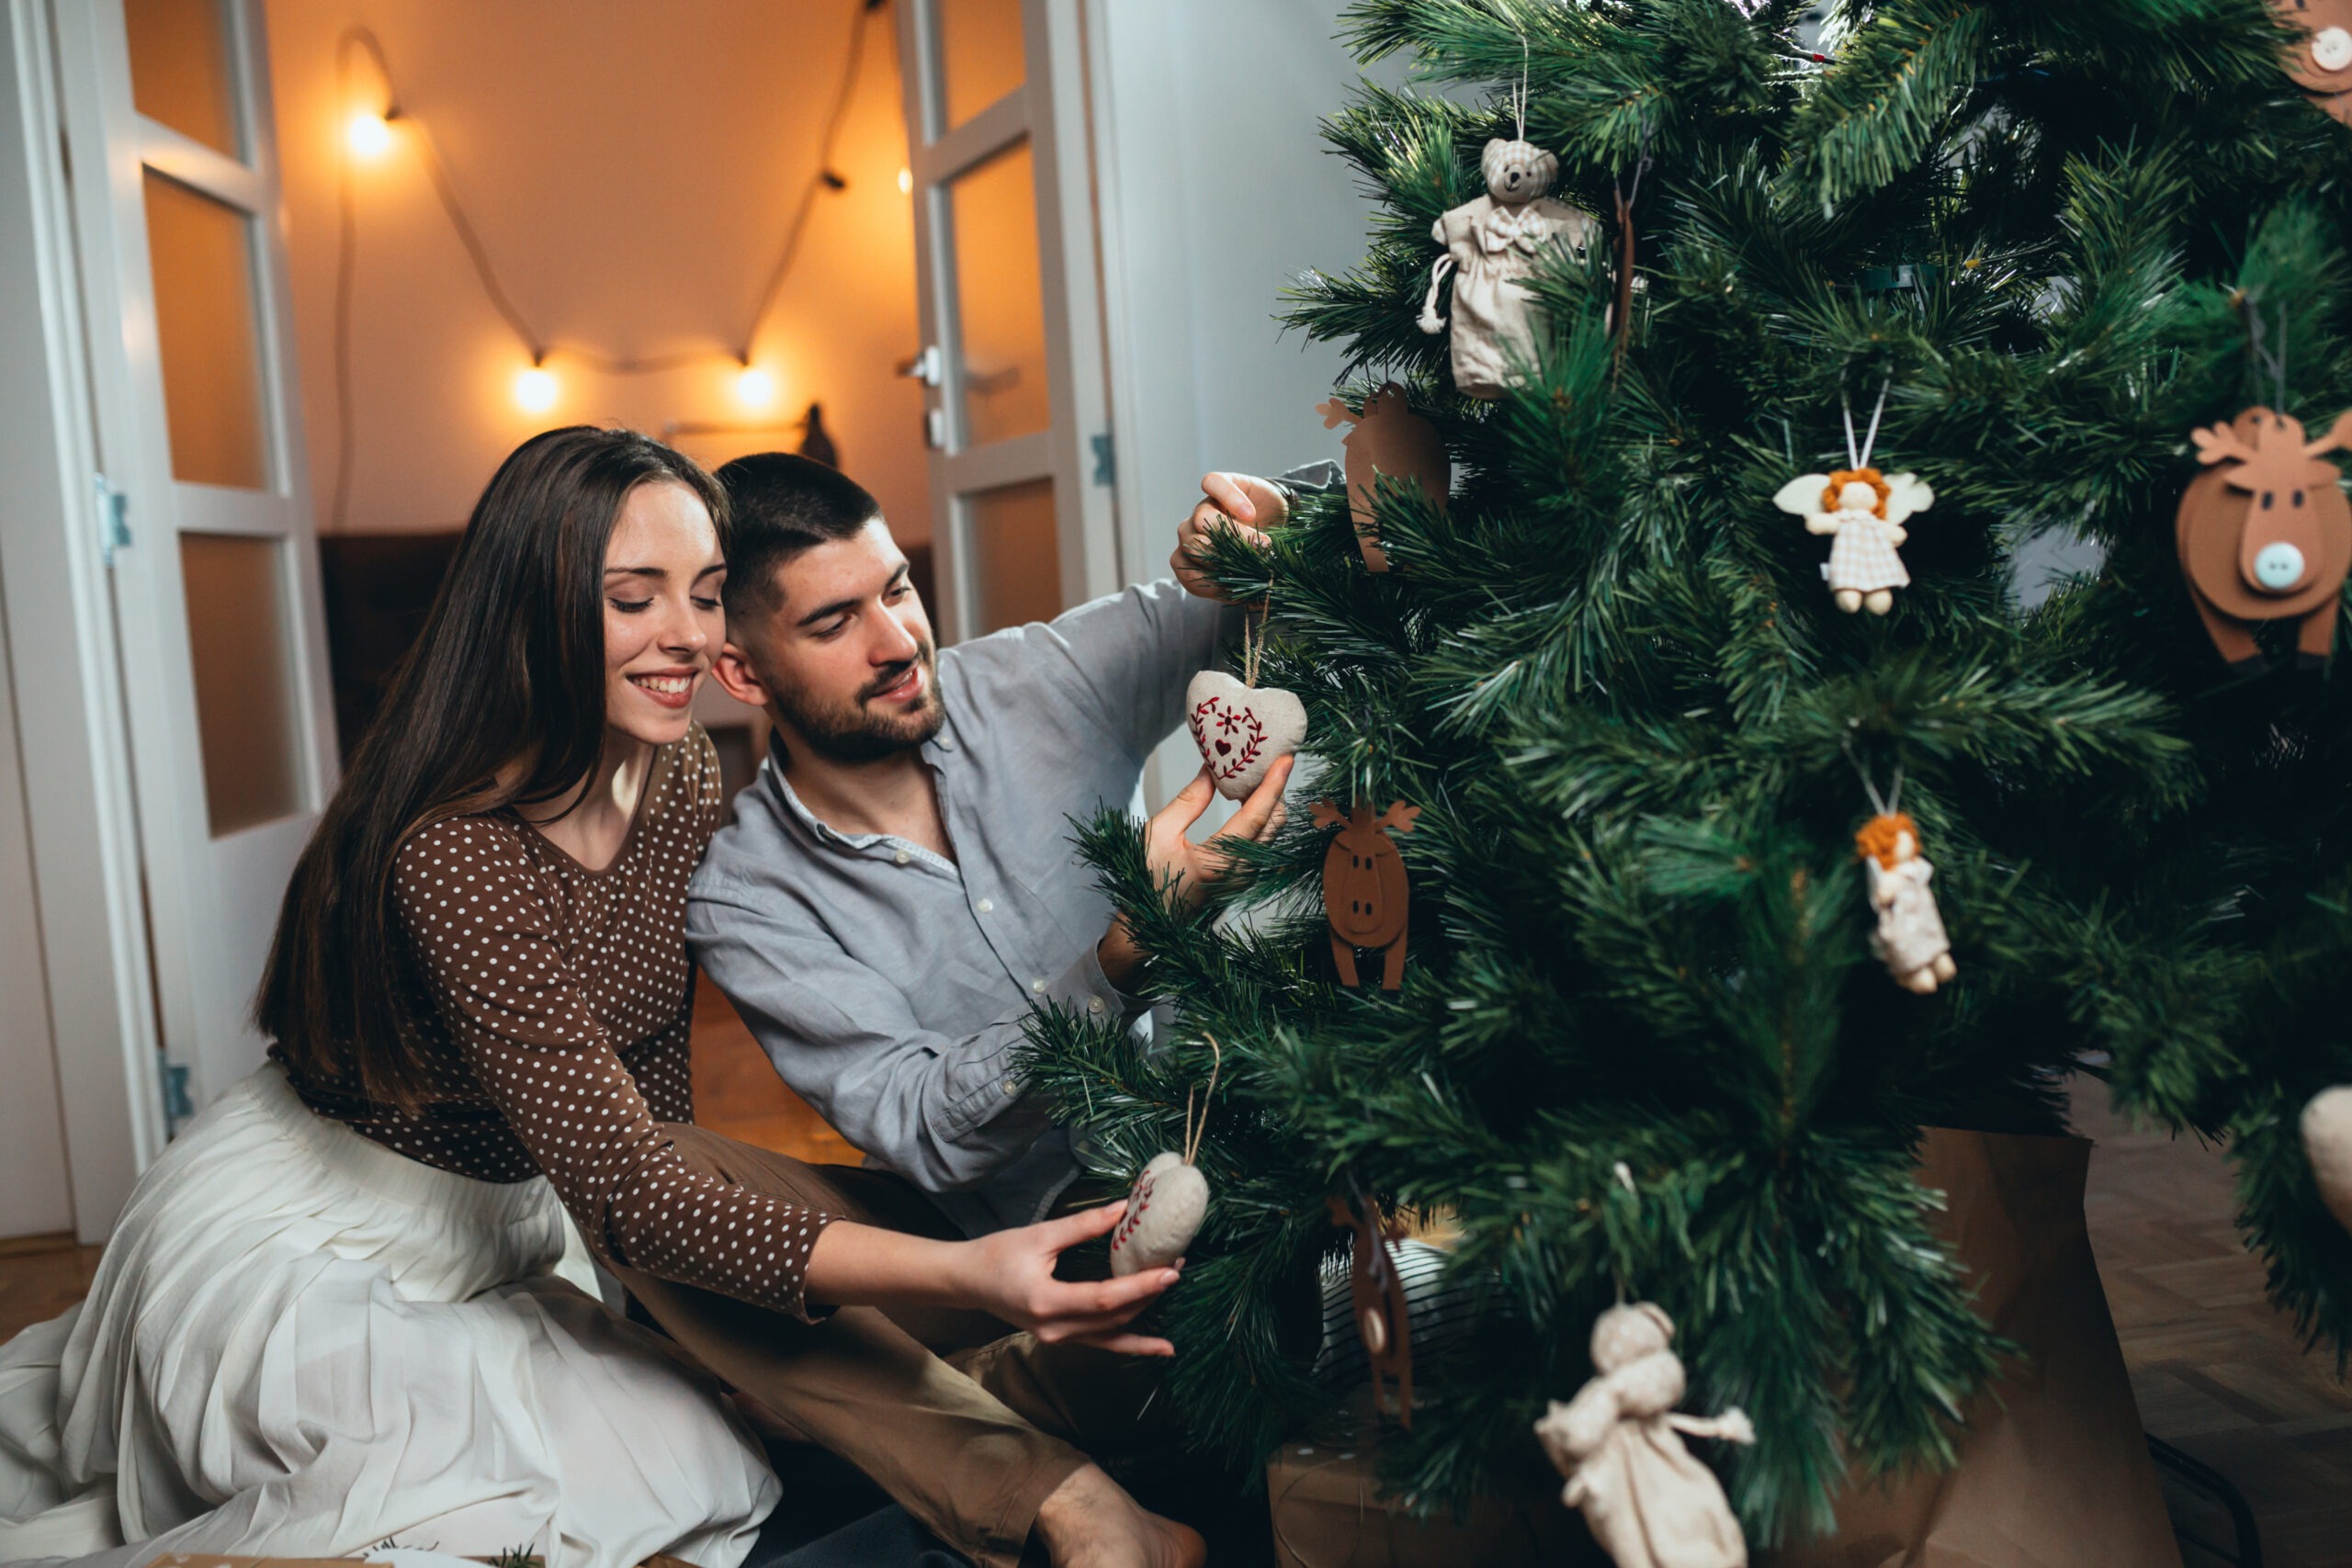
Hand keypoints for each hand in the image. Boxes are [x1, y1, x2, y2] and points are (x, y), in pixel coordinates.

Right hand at [958, 1201, 1182, 1354]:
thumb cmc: (997, 1254)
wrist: (966, 1280)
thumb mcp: (1039, 1235)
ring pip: (1110, 1337)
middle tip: (1176, 1269)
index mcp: (1046, 1302)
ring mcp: (1057, 1338)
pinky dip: (1129, 1343)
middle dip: (1148, 1296)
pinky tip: (1155, 1345)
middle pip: (1113, 1319)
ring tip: (1171, 1306)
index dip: (1139, 1287)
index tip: (1169, 1272)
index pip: (1103, 1299)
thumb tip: (1123, 1209)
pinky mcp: (1060, 1338)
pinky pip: (1101, 1344)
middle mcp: (1054, 1329)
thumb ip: (1083, 1226)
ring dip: (1143, 1321)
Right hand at [1098, 758, 1294, 986]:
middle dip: (1275, 789)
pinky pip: (1263, 842)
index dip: (1273, 784)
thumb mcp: (1160, 833)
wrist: (1150, 924)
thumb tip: (1212, 771)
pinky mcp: (1245, 878)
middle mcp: (1242, 872)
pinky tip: (1248, 800)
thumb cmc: (1148, 881)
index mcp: (1220, 862)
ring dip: (1269, 802)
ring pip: (1272, 833)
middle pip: (1274, 822)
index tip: (1286, 759)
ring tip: (1255, 776)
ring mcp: (1247, 878)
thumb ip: (1190, 801)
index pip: (1257, 815)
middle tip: (1267, 761)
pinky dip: (1261, 818)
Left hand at [1171, 472, 1285, 599]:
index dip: (1209, 583)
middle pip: (1192, 545)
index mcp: (1197, 559)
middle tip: (1255, 563)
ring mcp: (1206, 506)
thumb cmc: (1265, 553)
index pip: (1186, 572)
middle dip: (1221, 558)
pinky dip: (1230, 499)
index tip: (1238, 589)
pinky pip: (1213, 485)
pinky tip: (1249, 514)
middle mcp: (1195, 532)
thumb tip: (1259, 601)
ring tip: (1263, 545)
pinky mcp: (1221, 483)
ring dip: (1233, 535)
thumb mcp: (1257, 575)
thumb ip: (1251, 588)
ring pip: (1200, 518)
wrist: (1285, 521)